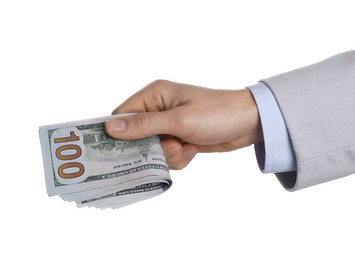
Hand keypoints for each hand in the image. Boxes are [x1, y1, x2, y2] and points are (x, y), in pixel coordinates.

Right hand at [105, 80, 262, 169]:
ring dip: (169, 154)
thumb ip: (144, 125)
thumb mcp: (179, 120)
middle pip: (137, 137)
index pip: (122, 116)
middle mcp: (158, 109)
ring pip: (152, 150)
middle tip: (173, 145)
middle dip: (153, 148)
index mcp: (154, 96)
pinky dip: (179, 157)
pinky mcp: (178, 138)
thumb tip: (110, 128)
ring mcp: (169, 125)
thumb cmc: (216, 113)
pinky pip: (167, 155)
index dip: (120, 134)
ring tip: (187, 146)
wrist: (248, 123)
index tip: (125, 151)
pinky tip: (193, 149)